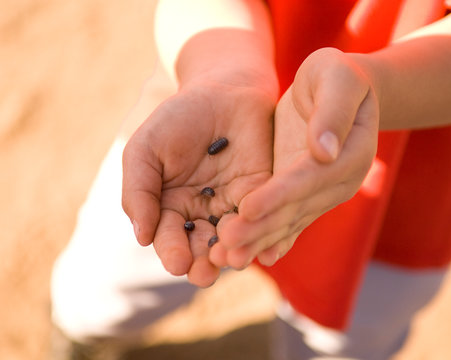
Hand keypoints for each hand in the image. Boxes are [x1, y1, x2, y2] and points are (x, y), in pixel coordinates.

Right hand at [122, 78, 274, 286]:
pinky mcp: (262, 193)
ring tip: (229, 261)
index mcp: (171, 207)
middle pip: (202, 248)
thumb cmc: (178, 118)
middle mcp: (202, 212)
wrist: (223, 89)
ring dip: (232, 254)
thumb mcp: (146, 150)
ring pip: (234, 240)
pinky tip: (261, 246)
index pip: (169, 238)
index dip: (172, 251)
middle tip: (204, 274)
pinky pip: (263, 219)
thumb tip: (141, 238)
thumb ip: (139, 192)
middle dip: (202, 263)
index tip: (177, 262)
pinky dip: (261, 234)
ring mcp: (234, 205)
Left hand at [211, 48, 378, 267]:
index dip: (279, 194)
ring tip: (226, 259)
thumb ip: (332, 111)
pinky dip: (269, 237)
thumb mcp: (337, 78)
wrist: (337, 92)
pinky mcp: (305, 195)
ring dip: (257, 241)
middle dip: (260, 228)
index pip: (309, 178)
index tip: (248, 207)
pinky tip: (250, 256)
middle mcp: (338, 182)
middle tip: (226, 247)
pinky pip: (287, 219)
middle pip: (296, 209)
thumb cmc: (335, 77)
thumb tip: (324, 151)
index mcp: (350, 154)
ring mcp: (322, 193)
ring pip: (288, 221)